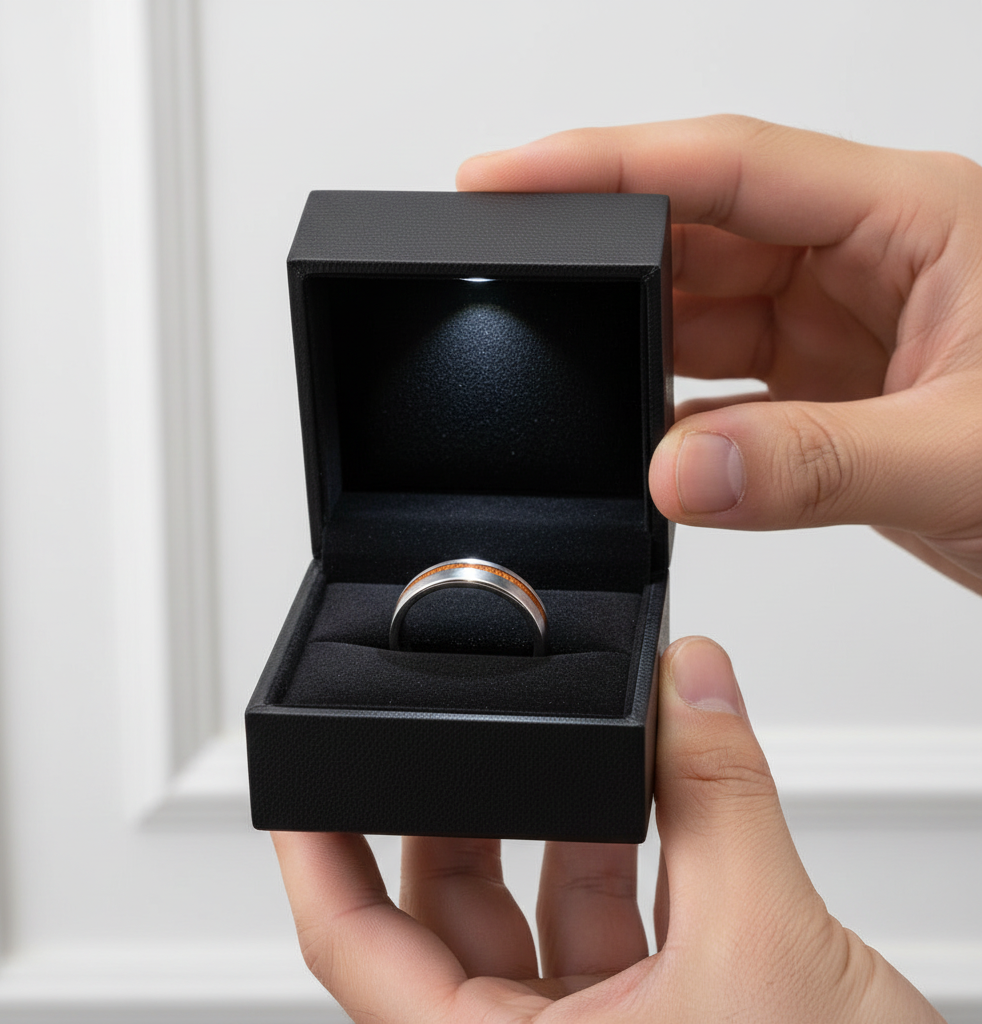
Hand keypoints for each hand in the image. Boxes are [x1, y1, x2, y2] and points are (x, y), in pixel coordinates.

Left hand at [272, 637, 941, 1022]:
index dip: (317, 855)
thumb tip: (693, 683)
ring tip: (578, 741)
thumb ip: (720, 801)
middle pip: (448, 922)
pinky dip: (634, 858)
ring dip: (564, 823)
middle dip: (462, 811)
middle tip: (464, 725)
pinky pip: (614, 934)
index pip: (356, 950)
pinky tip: (658, 794)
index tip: (299, 780)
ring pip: (540, 920)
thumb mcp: (773, 956)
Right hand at [458, 117, 981, 594]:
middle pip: (699, 232)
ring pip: (704, 312)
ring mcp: (845, 327)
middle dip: (608, 264)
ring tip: (577, 376)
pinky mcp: (830, 393)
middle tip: (520, 292)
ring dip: (641, 350)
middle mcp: (868, 260)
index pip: (727, 163)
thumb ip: (818, 466)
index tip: (502, 176)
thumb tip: (680, 471)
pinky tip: (645, 438)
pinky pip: (725, 387)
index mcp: (911, 218)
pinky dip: (676, 416)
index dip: (604, 162)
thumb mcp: (970, 457)